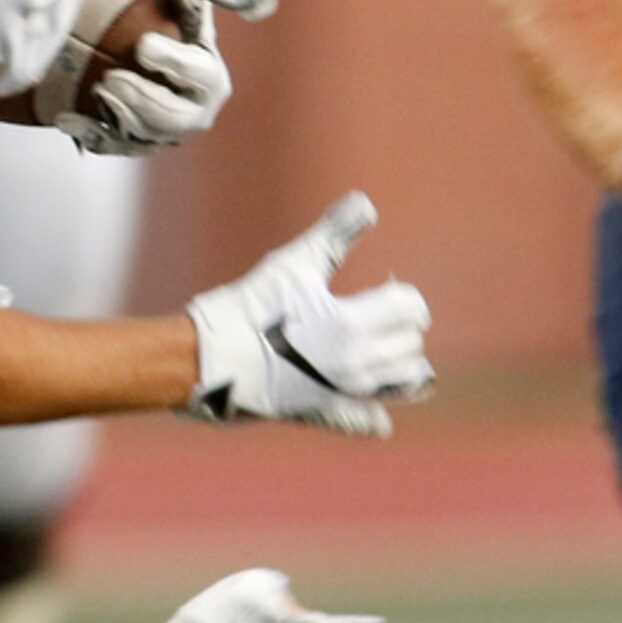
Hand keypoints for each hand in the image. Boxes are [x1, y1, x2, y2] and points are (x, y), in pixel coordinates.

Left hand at [57, 0, 232, 155]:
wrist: (169, 80)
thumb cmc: (178, 43)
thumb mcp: (188, 23)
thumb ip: (188, 6)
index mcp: (211, 82)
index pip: (196, 73)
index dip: (170, 60)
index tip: (142, 45)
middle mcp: (195, 117)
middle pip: (171, 117)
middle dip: (140, 98)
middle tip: (111, 77)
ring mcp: (166, 137)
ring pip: (143, 135)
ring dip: (117, 113)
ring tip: (97, 89)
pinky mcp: (139, 147)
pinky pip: (112, 146)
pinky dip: (88, 133)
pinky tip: (66, 119)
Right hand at [184, 193, 433, 435]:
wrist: (209, 360)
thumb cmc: (251, 307)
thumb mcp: (294, 264)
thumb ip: (335, 233)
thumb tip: (366, 202)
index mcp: (353, 324)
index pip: (411, 309)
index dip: (403, 295)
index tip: (386, 289)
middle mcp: (358, 364)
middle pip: (412, 344)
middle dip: (401, 326)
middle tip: (375, 314)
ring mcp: (344, 393)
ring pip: (405, 383)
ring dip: (399, 362)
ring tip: (377, 347)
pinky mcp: (325, 412)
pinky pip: (366, 420)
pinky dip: (375, 415)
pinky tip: (380, 415)